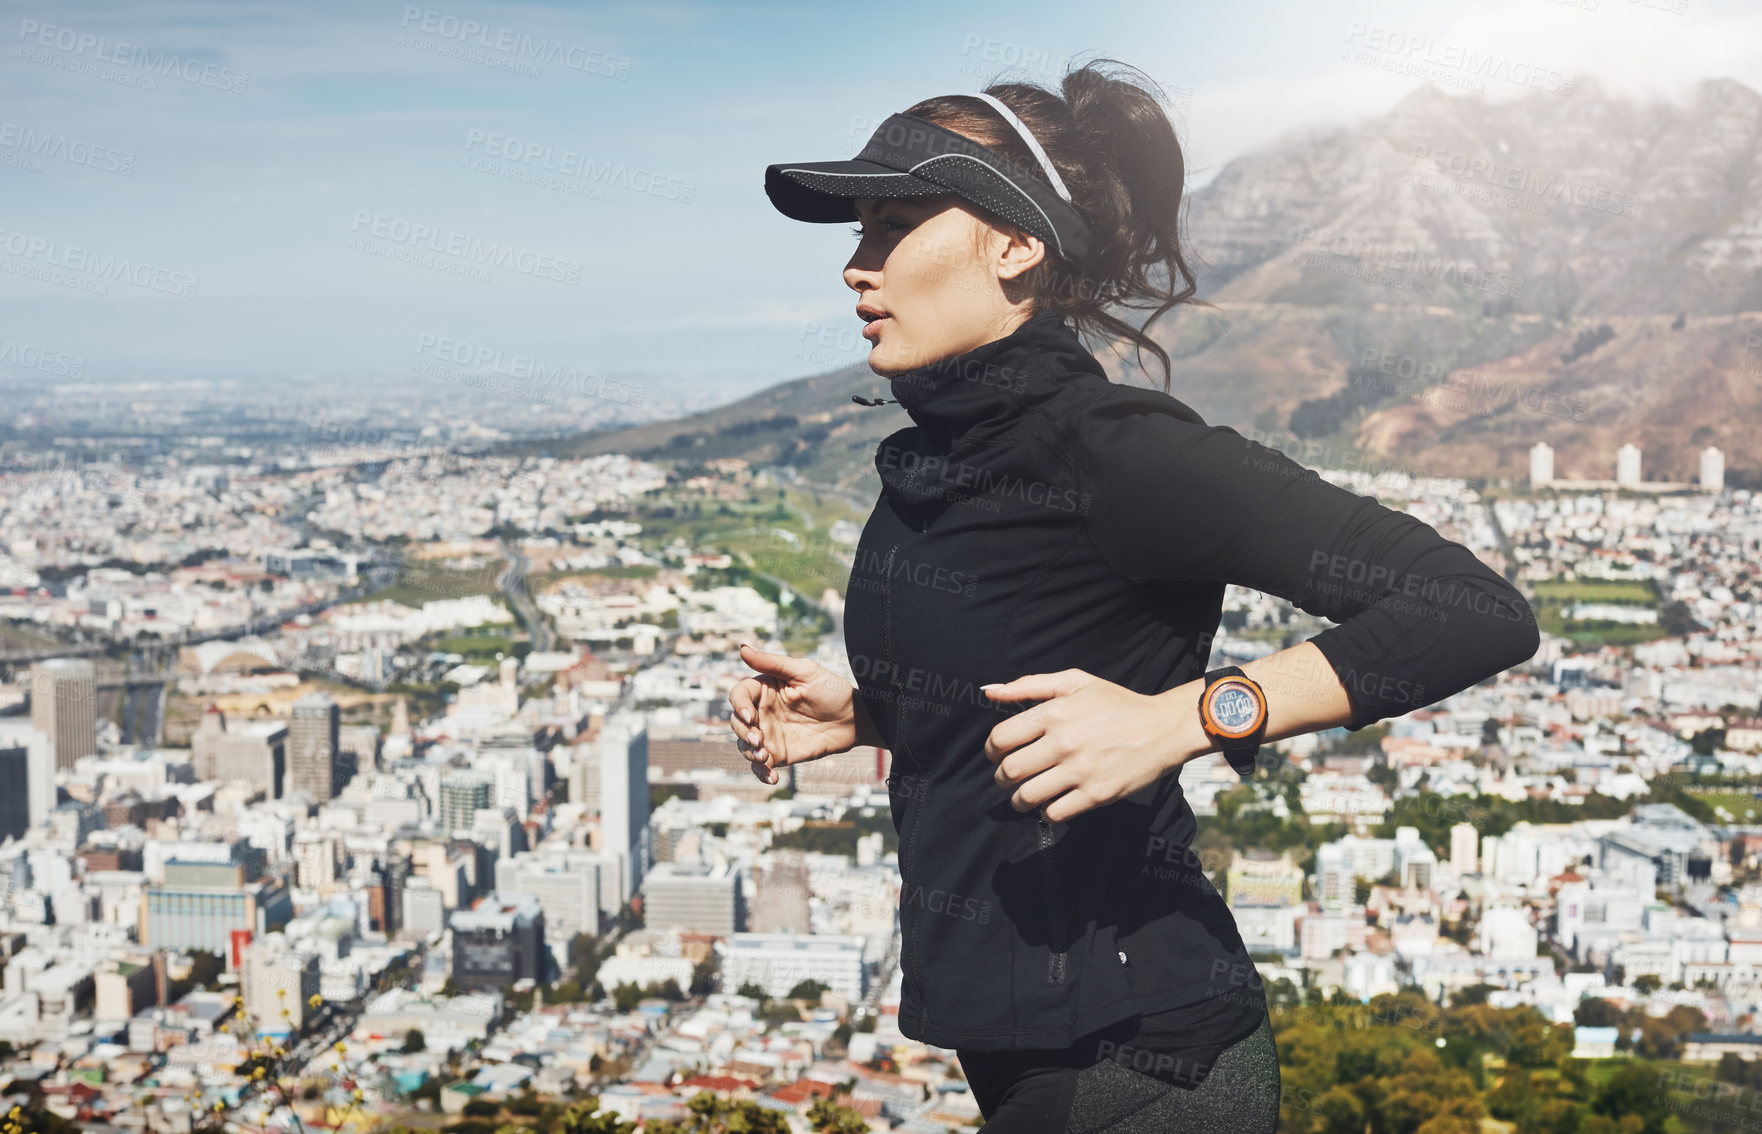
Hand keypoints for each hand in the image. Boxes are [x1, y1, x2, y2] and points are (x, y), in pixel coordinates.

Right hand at [728, 643, 862, 784]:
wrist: (854, 718)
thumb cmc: (831, 689)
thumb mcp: (803, 671)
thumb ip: (772, 662)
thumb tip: (742, 647)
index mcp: (764, 689)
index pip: (738, 695)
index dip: (738, 705)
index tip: (750, 716)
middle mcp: (762, 712)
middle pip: (736, 723)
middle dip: (743, 733)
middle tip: (759, 740)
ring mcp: (769, 734)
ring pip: (744, 745)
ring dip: (749, 753)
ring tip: (766, 757)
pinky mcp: (779, 754)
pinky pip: (761, 766)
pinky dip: (761, 773)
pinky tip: (772, 777)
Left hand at [981, 668, 1191, 821]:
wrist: (1164, 729)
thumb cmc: (1118, 704)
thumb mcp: (1076, 682)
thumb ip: (1029, 685)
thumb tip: (989, 691)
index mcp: (1055, 712)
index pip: (1001, 738)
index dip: (991, 750)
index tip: (997, 754)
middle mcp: (1064, 742)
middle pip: (1009, 770)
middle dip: (1001, 777)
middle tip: (1008, 777)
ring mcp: (1080, 770)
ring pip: (1026, 796)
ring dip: (1018, 799)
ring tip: (1024, 794)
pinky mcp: (1096, 794)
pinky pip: (1054, 813)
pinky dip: (1047, 811)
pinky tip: (1052, 801)